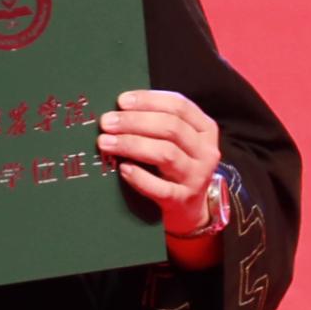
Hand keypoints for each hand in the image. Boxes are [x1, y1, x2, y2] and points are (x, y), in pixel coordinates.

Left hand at [99, 89, 222, 237]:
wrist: (189, 208)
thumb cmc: (175, 166)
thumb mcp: (177, 141)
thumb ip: (157, 122)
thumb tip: (119, 108)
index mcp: (205, 129)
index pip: (179, 106)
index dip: (149, 100)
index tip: (121, 101)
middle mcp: (205, 152)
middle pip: (171, 128)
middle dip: (134, 121)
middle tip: (106, 122)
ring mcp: (197, 177)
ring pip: (165, 154)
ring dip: (132, 144)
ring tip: (105, 142)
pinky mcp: (182, 200)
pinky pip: (160, 188)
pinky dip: (139, 177)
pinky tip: (122, 169)